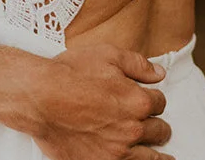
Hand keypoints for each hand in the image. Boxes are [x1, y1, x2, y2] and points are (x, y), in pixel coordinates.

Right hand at [14, 44, 172, 159]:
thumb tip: (159, 73)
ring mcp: (116, 152)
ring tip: (164, 158)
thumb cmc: (70, 74)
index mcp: (138, 102)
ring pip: (150, 157)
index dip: (153, 99)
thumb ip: (138, 64)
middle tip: (155, 127)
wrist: (39, 98)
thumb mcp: (107, 55)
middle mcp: (132, 130)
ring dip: (157, 153)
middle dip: (157, 126)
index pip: (159, 103)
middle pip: (159, 131)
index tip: (148, 100)